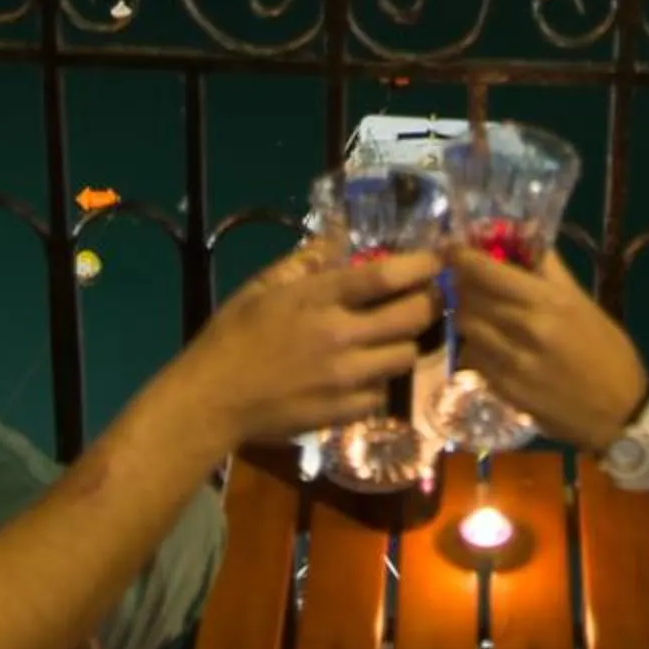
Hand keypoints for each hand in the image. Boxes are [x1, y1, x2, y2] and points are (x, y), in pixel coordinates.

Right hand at [171, 250, 440, 448]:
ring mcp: (346, 378)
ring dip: (404, 344)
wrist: (211, 401)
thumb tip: (338, 236)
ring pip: (405, 357)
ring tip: (390, 338)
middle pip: (412, 317)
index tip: (436, 261)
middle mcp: (341, 336)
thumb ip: (305, 262)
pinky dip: (379, 383)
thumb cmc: (232, 336)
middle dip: (428, 304)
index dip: (421, 266)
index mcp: (318, 298)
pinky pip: (382, 394)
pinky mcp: (344, 412)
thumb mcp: (261, 287)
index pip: (386, 276)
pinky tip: (363, 376)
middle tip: (425, 298)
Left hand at [446, 247, 648, 450]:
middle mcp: (525, 329)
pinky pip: (472, 360)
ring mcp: (512, 363)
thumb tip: (522, 238)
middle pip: (468, 298)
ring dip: (467, 317)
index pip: (486, 271)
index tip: (452, 249)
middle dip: (462, 286)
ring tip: (479, 314)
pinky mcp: (505, 391)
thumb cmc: (608, 351)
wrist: (620, 412)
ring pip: (466, 329)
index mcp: (548, 301)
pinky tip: (489, 347)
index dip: (462, 257)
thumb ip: (549, 271)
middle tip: (465, 281)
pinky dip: (474, 348)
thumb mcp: (583, 303)